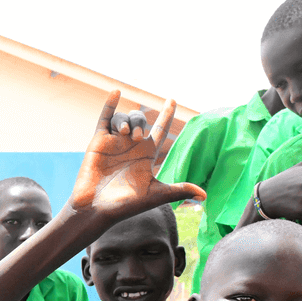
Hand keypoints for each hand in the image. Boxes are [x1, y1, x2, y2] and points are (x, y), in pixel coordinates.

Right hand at [68, 91, 204, 221]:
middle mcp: (131, 147)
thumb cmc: (126, 205)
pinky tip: (116, 92)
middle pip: (141, 121)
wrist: (97, 208)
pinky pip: (105, 118)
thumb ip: (179, 190)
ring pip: (124, 118)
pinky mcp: (99, 142)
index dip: (167, 114)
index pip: (160, 130)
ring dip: (127, 121)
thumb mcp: (155, 194)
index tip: (172, 100)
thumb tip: (205, 196)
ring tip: (123, 134)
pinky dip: (110, 104)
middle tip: (138, 137)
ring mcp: (114, 143)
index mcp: (147, 156)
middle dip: (141, 123)